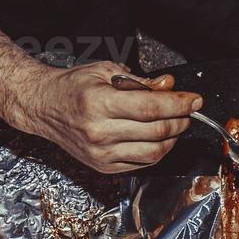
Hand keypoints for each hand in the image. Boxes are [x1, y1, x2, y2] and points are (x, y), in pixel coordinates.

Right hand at [11, 62, 202, 173]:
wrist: (43, 107)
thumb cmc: (73, 87)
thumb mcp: (105, 72)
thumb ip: (140, 82)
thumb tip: (170, 86)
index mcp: (98, 103)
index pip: (150, 108)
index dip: (178, 104)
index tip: (195, 100)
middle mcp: (99, 132)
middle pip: (156, 131)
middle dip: (180, 120)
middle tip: (187, 111)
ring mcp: (100, 153)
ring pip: (154, 152)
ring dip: (173, 138)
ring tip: (175, 124)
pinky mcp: (103, 166)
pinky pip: (142, 163)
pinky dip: (158, 151)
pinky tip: (159, 138)